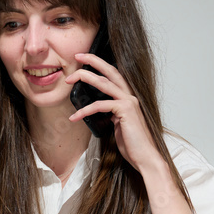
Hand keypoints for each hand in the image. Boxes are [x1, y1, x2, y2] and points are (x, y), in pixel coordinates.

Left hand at [66, 53, 163, 172]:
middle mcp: (130, 96)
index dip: (100, 65)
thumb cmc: (132, 144)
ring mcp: (129, 102)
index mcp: (128, 98)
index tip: (84, 60)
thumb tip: (99, 110)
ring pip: (104, 83)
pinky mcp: (125, 110)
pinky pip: (100, 105)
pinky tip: (74, 117)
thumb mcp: (118, 125)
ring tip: (69, 80)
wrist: (145, 157)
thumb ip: (112, 114)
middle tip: (77, 56)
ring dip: (85, 78)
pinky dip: (85, 110)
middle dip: (93, 61)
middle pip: (110, 71)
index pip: (114, 75)